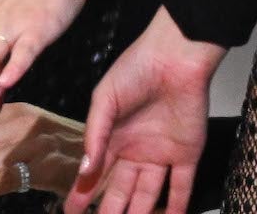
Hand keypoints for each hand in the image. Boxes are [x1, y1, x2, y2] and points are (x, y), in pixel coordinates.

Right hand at [64, 7, 224, 213]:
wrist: (175, 58)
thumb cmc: (135, 69)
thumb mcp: (105, 99)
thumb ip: (95, 135)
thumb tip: (85, 170)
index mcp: (112, 137)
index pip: (95, 173)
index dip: (82, 194)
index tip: (70, 212)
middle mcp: (134, 151)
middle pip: (120, 190)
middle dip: (108, 211)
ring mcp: (160, 155)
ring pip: (147, 194)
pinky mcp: (186, 155)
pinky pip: (181, 187)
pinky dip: (176, 207)